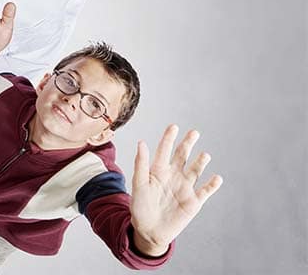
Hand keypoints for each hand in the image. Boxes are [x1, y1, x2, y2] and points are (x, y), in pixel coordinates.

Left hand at [130, 125, 222, 256]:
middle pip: (182, 156)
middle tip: (194, 132)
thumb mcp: (139, 184)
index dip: (169, 138)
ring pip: (195, 170)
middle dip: (188, 144)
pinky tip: (217, 177)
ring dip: (200, 162)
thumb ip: (141, 164)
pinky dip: (212, 184)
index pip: (164, 150)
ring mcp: (184, 187)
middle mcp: (173, 175)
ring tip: (204, 155)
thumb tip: (141, 142)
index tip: (174, 126)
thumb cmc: (140, 206)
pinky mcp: (194, 201)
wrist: (149, 230)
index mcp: (158, 170)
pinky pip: (205, 191)